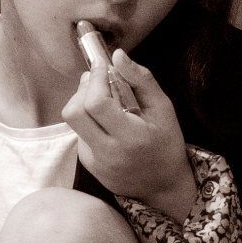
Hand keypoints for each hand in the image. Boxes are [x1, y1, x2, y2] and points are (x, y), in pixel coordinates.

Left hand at [64, 41, 198, 219]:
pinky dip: (90, 121)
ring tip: (106, 102)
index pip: (96, 103)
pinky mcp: (89, 166)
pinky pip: (80, 135)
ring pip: (74, 122)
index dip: (95, 79)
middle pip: (74, 112)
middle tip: (98, 81)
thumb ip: (141, 79)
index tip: (102, 65)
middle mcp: (109, 152)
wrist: (163, 187)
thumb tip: (117, 55)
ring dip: (84, 104)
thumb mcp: (163, 109)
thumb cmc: (167, 144)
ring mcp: (96, 162)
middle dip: (82, 89)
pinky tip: (108, 125)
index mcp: (131, 137)